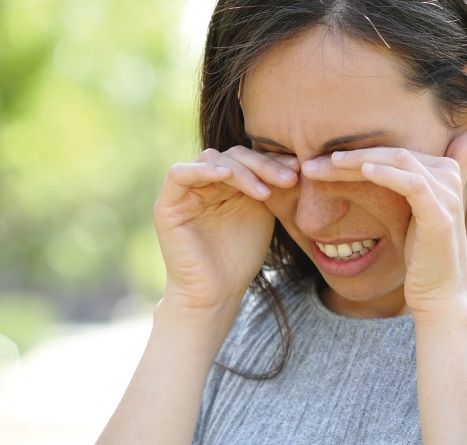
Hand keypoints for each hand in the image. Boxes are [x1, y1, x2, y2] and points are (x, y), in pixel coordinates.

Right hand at [154, 146, 299, 314]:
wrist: (216, 293)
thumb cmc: (240, 258)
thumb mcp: (262, 214)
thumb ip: (268, 185)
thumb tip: (295, 159)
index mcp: (225, 183)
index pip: (248, 158)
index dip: (272, 160)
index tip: (299, 168)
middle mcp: (203, 182)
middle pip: (232, 155)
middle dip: (263, 165)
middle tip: (289, 178)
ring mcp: (184, 192)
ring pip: (211, 160)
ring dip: (242, 171)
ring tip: (266, 191)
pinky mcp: (167, 205)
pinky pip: (180, 175)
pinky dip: (204, 170)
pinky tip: (228, 177)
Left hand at [300, 127, 466, 312]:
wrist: (439, 296)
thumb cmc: (419, 259)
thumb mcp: (410, 217)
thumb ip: (403, 189)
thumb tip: (373, 174)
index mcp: (443, 173)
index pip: (393, 152)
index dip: (358, 151)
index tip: (319, 160)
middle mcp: (449, 177)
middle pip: (394, 153)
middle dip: (351, 155)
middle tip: (312, 163)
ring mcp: (447, 196)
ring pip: (399, 161)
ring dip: (359, 160)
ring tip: (327, 164)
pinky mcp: (440, 215)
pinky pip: (412, 184)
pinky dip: (387, 174)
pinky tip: (363, 172)